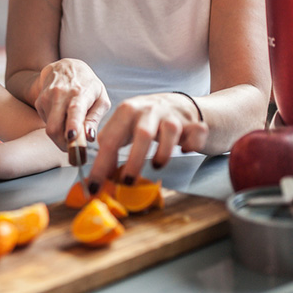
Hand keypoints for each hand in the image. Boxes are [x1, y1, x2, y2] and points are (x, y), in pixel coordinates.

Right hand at [33, 59, 109, 150]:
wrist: (65, 67)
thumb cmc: (88, 85)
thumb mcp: (100, 98)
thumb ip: (95, 119)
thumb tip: (89, 138)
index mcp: (80, 93)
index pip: (75, 110)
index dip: (73, 125)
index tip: (72, 137)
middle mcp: (60, 94)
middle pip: (54, 127)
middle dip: (63, 144)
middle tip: (74, 149)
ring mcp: (47, 97)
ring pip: (49, 129)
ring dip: (60, 137)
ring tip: (71, 129)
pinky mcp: (39, 102)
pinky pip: (46, 123)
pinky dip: (55, 126)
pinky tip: (62, 116)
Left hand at [88, 92, 207, 184]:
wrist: (182, 105)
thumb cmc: (148, 120)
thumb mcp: (125, 126)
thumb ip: (111, 146)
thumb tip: (100, 176)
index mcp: (127, 111)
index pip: (110, 139)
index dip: (101, 165)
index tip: (95, 187)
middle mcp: (149, 110)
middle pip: (142, 134)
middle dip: (134, 161)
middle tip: (128, 182)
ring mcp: (173, 115)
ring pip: (170, 131)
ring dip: (164, 153)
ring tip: (157, 165)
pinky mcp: (194, 122)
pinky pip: (197, 133)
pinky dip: (192, 144)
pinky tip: (185, 150)